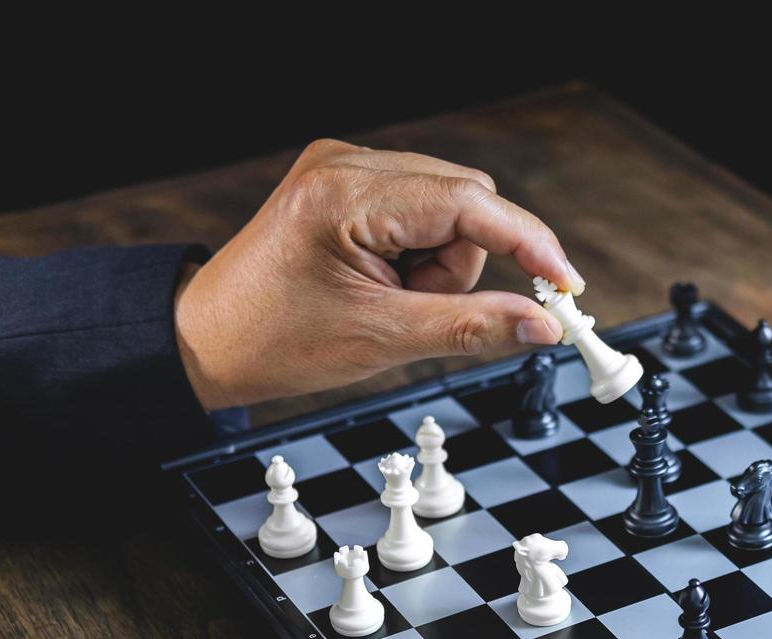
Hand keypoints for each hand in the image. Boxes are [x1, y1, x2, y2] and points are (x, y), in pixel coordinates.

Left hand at [175, 139, 582, 409]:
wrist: (205, 340)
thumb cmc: (276, 341)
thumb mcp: (384, 342)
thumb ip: (473, 327)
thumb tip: (543, 326)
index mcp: (347, 195)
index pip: (469, 201)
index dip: (528, 242)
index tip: (566, 285)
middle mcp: (347, 162)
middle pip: (466, 200)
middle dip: (463, 265)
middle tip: (423, 311)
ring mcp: (345, 167)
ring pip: (448, 208)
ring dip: (440, 265)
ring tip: (389, 302)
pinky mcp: (346, 183)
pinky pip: (421, 211)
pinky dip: (419, 256)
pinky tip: (383, 284)